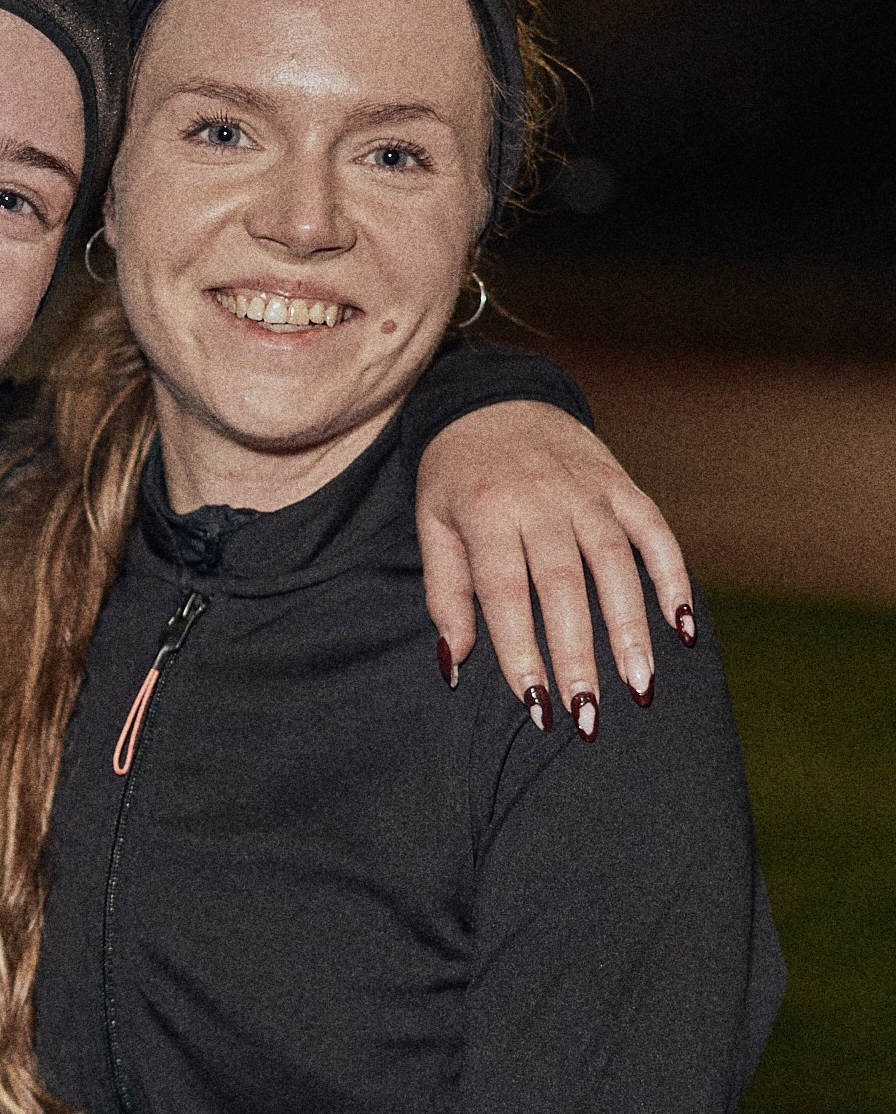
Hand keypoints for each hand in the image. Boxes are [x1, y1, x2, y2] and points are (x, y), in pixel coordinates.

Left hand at [416, 404, 693, 736]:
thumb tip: (455, 664)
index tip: (535, 703)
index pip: (504, 591)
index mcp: (486, 510)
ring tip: (641, 685)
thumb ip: (446, 594)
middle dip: (579, 655)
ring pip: (616, 562)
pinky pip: (655, 529)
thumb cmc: (456, 477)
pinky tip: (682, 626)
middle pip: (564, 584)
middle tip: (590, 714)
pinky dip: (673, 576)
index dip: (520, 650)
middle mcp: (541, 497)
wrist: (492, 399)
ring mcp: (587, 488)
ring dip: (631, 628)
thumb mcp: (432, 526)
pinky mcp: (621, 482)